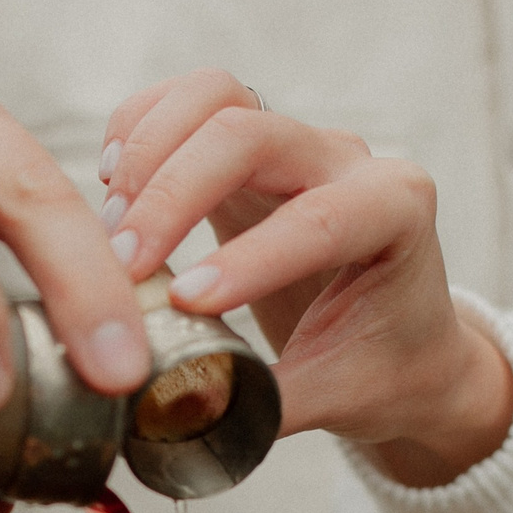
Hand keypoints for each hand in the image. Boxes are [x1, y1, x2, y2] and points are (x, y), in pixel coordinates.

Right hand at [99, 70, 512, 489]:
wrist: (403, 345)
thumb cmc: (384, 370)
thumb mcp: (337, 400)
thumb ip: (265, 406)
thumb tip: (178, 414)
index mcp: (396, 211)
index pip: (319, 219)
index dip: (247, 257)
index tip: (186, 303)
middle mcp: (347, 162)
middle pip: (253, 135)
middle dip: (176, 194)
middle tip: (121, 265)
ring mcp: (294, 144)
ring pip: (216, 98)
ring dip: (151, 150)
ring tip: (109, 222)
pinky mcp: (246, 150)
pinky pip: (188, 103)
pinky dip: (141, 127)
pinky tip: (110, 181)